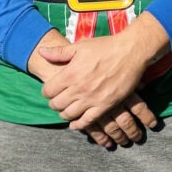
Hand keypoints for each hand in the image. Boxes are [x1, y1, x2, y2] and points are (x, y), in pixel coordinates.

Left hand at [27, 29, 154, 146]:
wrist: (130, 52)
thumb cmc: (105, 47)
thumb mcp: (80, 46)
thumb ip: (58, 52)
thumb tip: (40, 51)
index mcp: (70, 73)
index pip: (47, 91)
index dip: (46, 91)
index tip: (51, 90)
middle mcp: (78, 88)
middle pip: (56, 105)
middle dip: (54, 103)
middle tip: (58, 100)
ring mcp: (92, 99)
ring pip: (69, 114)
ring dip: (65, 113)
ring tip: (67, 109)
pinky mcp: (105, 105)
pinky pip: (87, 121)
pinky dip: (78, 124)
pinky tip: (75, 123)